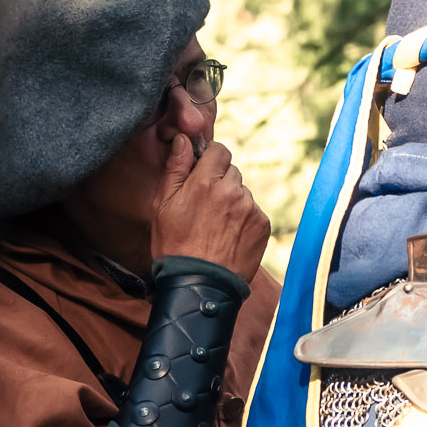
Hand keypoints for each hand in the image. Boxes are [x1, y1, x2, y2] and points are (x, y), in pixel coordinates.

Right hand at [151, 135, 269, 281]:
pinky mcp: (263, 225)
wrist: (199, 286)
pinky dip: (244, 219)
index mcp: (206, 182)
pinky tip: (228, 236)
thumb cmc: (174, 246)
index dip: (210, 160)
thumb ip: (175, 168)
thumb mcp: (163, 205)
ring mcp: (251, 209)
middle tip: (205, 206)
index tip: (203, 173)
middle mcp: (232, 191)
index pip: (219, 150)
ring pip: (243, 192)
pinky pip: (254, 212)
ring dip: (233, 201)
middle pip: (232, 171)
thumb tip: (183, 140)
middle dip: (220, 182)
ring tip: (216, 226)